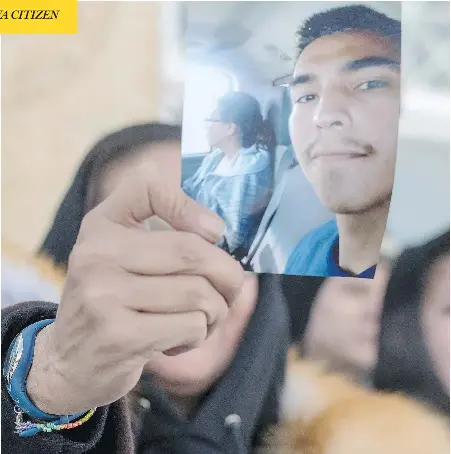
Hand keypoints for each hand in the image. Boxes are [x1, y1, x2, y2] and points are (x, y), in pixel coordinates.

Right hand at [26, 162, 244, 414]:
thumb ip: (160, 229)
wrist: (67, 363)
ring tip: (198, 319)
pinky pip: (192, 327)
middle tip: (230, 289)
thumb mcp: (119, 253)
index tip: (213, 232)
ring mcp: (104, 296)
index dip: (191, 206)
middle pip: (193, 252)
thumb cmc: (110, 301)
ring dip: (215, 312)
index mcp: (101, 226)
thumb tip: (214, 230)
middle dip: (228, 275)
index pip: (150, 187)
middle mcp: (96, 254)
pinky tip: (176, 341)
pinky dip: (198, 336)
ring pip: (199, 294)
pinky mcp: (119, 337)